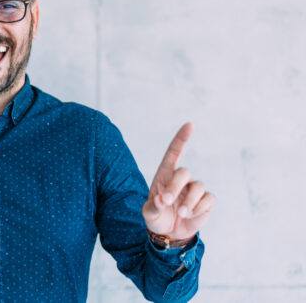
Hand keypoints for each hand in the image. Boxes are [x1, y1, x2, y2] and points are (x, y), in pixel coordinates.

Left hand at [142, 123, 214, 240]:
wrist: (169, 233)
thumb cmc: (157, 217)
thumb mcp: (149, 213)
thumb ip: (153, 206)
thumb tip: (161, 200)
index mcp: (164, 175)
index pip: (174, 153)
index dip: (181, 138)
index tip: (190, 125)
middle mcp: (181, 179)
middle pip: (184, 172)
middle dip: (175, 187)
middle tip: (166, 201)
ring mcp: (194, 189)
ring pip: (198, 186)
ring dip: (188, 201)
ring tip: (181, 213)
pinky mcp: (205, 202)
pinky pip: (208, 199)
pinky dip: (199, 208)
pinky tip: (190, 215)